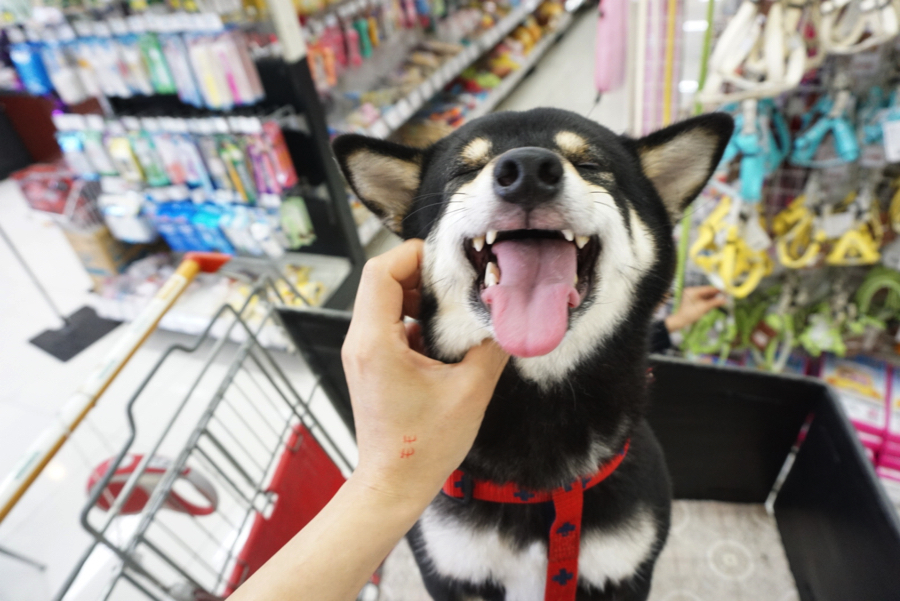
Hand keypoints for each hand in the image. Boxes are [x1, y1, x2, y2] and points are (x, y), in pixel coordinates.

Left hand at [342, 239, 508, 505]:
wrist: (393, 485)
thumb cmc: (423, 446)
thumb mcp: (470, 391)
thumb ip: (490, 347)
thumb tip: (506, 318)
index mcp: (375, 341)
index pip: (381, 271)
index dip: (413, 255)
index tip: (447, 261)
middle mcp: (360, 343)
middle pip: (381, 281)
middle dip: (420, 273)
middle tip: (457, 281)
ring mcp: (362, 355)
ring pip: (383, 302)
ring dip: (417, 297)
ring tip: (453, 307)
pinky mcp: (371, 366)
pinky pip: (387, 326)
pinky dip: (413, 320)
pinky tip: (444, 336)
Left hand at [665, 285, 726, 332]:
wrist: (681, 321)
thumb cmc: (690, 314)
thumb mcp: (704, 308)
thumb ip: (715, 302)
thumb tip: (724, 299)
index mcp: (692, 291)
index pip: (707, 288)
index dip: (717, 290)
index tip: (725, 290)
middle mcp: (692, 291)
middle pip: (707, 291)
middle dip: (716, 294)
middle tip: (725, 296)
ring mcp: (692, 296)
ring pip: (705, 295)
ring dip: (713, 298)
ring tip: (722, 299)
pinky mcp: (693, 300)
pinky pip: (703, 299)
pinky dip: (709, 301)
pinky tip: (716, 302)